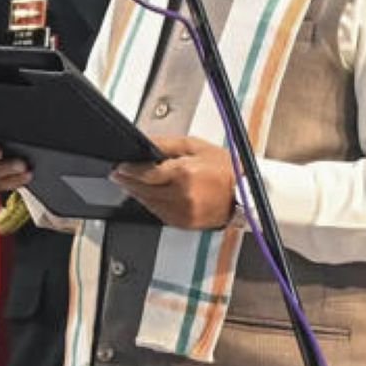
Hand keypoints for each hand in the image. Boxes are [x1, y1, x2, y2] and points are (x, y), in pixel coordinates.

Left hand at [111, 134, 235, 228]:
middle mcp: (181, 195)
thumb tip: (145, 143)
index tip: (119, 166)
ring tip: (132, 182)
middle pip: (143, 189)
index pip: (145, 173)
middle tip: (119, 173)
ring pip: (148, 203)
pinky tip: (150, 195)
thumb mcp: (196, 146)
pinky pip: (159, 213)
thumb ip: (167, 144)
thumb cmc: (226, 170)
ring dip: (137, 192)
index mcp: (184, 174)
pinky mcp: (184, 223)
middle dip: (127, 180)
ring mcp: (183, 212)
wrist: (247, 194)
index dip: (129, 170)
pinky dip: (151, 203)